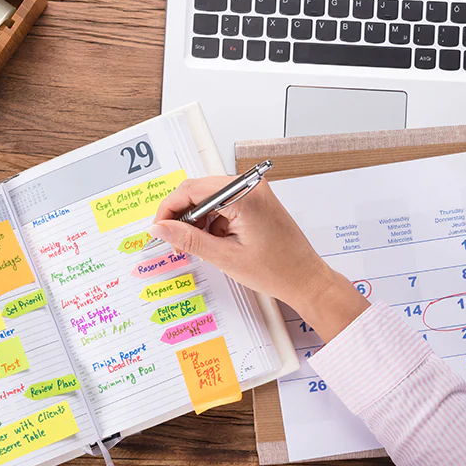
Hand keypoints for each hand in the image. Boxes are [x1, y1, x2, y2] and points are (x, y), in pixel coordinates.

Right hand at [149, 177, 369, 340]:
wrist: (306, 279)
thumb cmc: (276, 270)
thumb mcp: (224, 256)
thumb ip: (188, 239)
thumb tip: (160, 228)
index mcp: (244, 195)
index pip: (191, 190)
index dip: (169, 209)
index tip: (158, 229)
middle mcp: (250, 187)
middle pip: (199, 190)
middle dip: (182, 216)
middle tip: (173, 241)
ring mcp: (254, 192)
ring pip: (209, 198)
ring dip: (197, 220)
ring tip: (197, 247)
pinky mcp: (256, 201)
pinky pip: (223, 204)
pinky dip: (213, 222)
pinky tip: (214, 243)